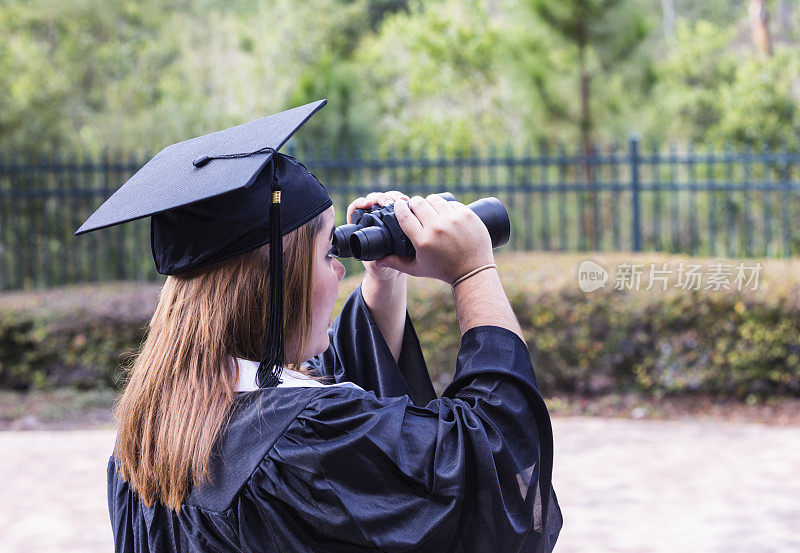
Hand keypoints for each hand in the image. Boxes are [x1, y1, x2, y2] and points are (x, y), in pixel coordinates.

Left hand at [347, 191, 409, 280]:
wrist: (397, 270)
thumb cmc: (383, 268)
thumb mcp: (378, 267)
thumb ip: (375, 265)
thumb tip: (376, 262)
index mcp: (361, 229)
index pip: (355, 209)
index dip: (360, 203)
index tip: (367, 204)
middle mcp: (372, 219)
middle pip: (373, 200)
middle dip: (380, 198)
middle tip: (388, 203)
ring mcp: (385, 216)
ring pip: (386, 198)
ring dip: (393, 196)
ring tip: (401, 201)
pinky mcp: (398, 215)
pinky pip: (399, 202)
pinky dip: (403, 200)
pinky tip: (408, 202)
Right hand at [378, 194, 494, 283]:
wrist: (472, 271)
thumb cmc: (443, 271)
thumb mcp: (417, 269)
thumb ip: (396, 263)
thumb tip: (376, 261)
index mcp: (422, 241)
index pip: (404, 215)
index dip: (399, 208)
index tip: (400, 206)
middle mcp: (437, 228)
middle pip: (418, 203)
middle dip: (414, 204)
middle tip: (416, 208)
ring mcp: (453, 220)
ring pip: (434, 200)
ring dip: (430, 203)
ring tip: (430, 209)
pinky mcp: (467, 215)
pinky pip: (451, 203)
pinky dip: (446, 206)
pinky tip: (445, 213)